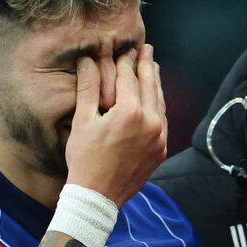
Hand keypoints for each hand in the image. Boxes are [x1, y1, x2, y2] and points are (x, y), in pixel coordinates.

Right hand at [65, 44, 166, 206]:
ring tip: (152, 68)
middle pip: (150, 85)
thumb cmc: (85, 159)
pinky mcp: (161, 150)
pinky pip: (163, 120)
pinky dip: (158, 106)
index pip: (129, 78)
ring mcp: (159, 137)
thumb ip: (88, 88)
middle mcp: (150, 122)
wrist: (97, 197)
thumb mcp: (82, 121)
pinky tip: (154, 99)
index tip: (126, 49)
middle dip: (147, 65)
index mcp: (130, 112)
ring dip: (155, 84)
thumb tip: (87, 60)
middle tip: (147, 49)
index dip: (126, 62)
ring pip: (160, 102)